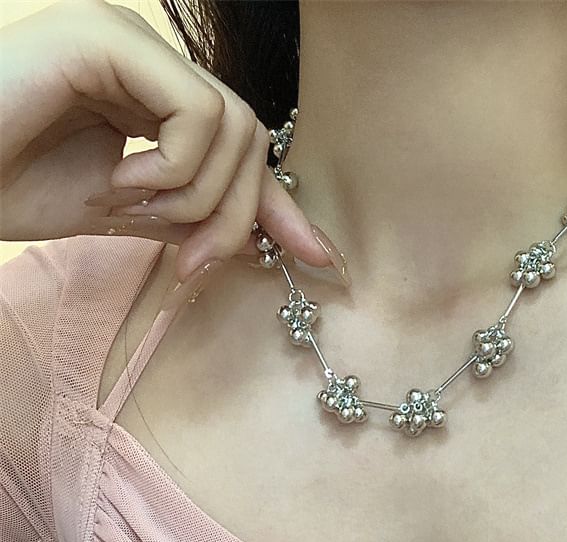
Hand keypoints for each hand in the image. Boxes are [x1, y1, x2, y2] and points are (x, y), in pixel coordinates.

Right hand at [0, 0, 332, 280]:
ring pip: (235, 128)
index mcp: (157, 97)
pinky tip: (121, 179)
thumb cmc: (14, 186)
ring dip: (196, 197)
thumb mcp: (129, 214)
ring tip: (132, 208)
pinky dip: (172, 169)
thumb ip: (194, 217)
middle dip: (236, 216)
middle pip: (251, 141)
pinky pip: (196, 116)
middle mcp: (152, 63)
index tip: (320, 257)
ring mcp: (133, 45)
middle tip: (191, 261)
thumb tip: (262, 243)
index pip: (245, 148)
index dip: (282, 206)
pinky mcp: (110, 40)